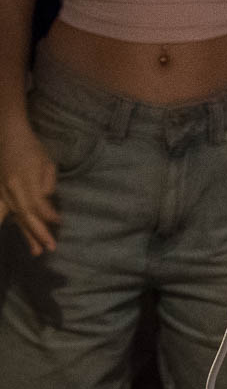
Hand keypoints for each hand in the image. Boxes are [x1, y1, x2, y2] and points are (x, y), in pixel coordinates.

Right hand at [0, 123, 59, 255]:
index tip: (58, 223)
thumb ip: (47, 183)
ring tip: (35, 251)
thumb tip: (46, 202)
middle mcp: (11, 188)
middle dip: (38, 233)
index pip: (37, 202)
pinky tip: (14, 233)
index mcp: (25, 179)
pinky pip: (5, 212)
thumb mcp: (46, 162)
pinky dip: (11, 224)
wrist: (7, 137)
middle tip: (50, 247)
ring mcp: (2, 192)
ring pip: (14, 218)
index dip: (47, 215)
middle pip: (25, 215)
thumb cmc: (32, 148)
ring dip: (25, 235)